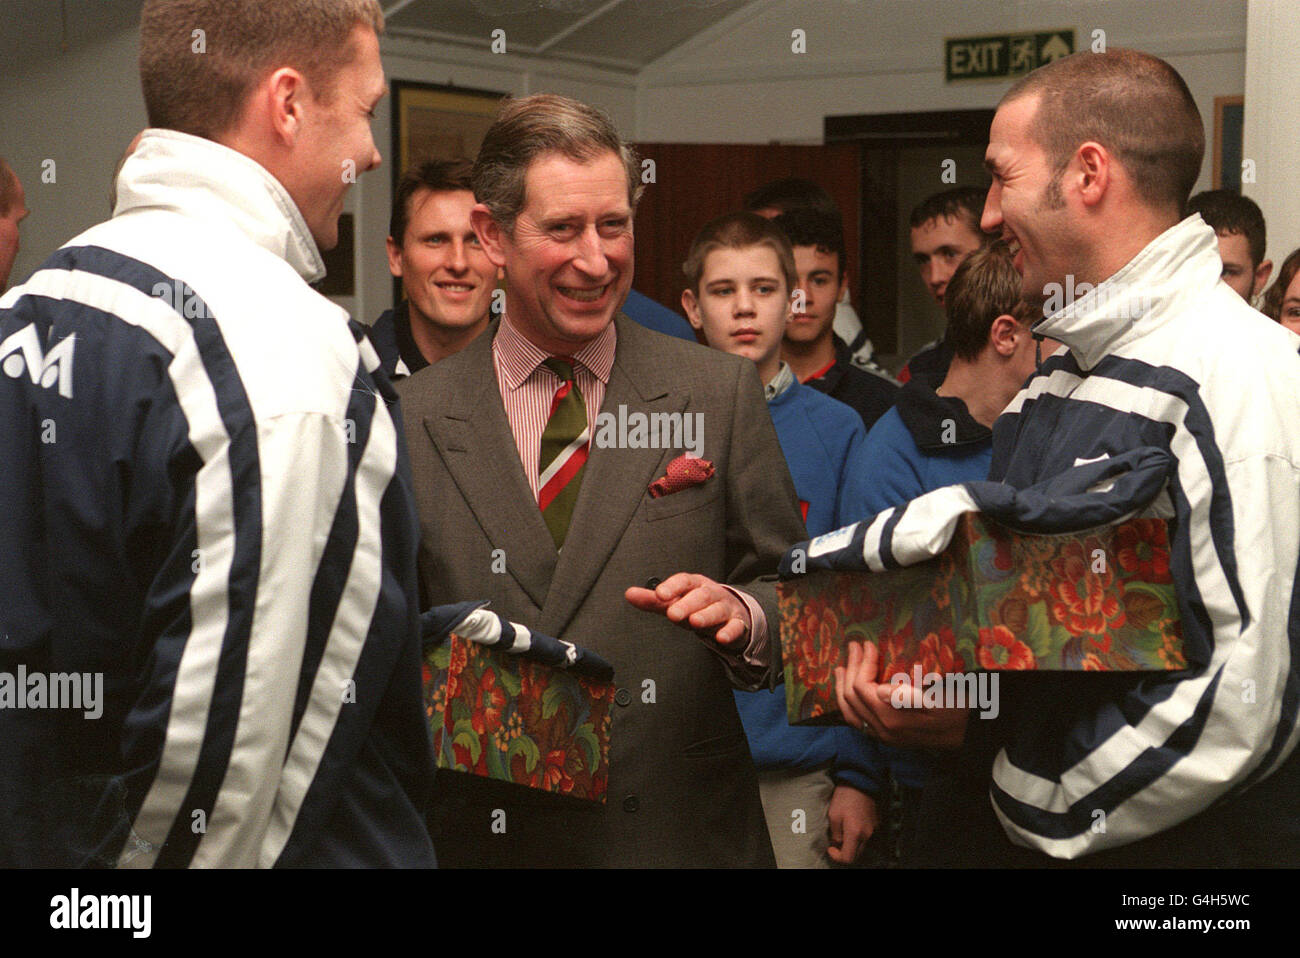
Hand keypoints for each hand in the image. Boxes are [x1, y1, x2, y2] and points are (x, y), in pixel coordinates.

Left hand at [625, 572, 748, 645]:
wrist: (732, 613)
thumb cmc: (698, 606)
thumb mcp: (676, 602)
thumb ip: (654, 600)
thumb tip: (628, 594)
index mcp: (695, 585)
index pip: (684, 581)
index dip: (672, 586)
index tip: (659, 594)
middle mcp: (712, 593)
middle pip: (701, 595)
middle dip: (687, 604)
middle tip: (672, 614)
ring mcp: (726, 608)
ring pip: (717, 610)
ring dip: (706, 616)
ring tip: (694, 622)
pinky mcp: (738, 624)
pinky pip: (736, 627)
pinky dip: (730, 632)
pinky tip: (721, 638)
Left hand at [826, 784, 877, 863]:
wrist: (860, 782)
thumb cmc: (844, 797)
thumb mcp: (833, 815)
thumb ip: (835, 834)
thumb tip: (837, 844)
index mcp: (855, 833)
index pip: (848, 858)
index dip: (837, 857)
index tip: (830, 848)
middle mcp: (867, 834)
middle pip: (857, 854)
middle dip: (845, 852)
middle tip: (835, 842)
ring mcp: (873, 829)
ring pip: (862, 845)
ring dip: (852, 844)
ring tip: (842, 831)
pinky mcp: (876, 823)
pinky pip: (866, 836)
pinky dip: (858, 836)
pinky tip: (850, 824)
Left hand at [834, 641, 969, 747]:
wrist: (970, 734)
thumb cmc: (958, 710)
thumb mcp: (938, 699)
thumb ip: (907, 697)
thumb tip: (880, 691)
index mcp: (892, 718)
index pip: (862, 687)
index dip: (862, 663)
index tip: (869, 645)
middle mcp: (882, 730)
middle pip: (852, 698)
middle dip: (850, 669)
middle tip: (854, 647)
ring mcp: (883, 736)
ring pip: (850, 713)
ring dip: (843, 688)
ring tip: (841, 668)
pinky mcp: (887, 737)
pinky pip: (858, 722)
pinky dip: (849, 704)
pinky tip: (850, 693)